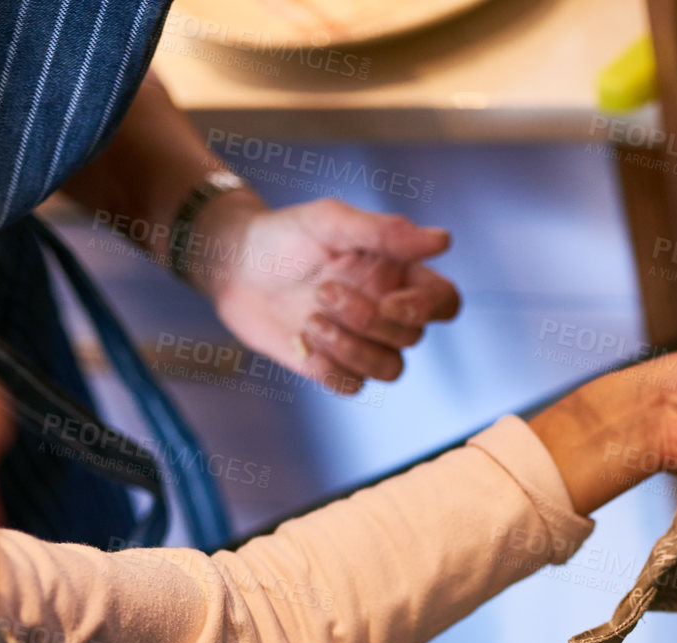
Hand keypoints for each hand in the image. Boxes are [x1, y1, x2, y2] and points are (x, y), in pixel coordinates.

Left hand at [197, 195, 459, 393]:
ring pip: (390, 369)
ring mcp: (361, 342)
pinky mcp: (332, 366)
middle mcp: (386, 311)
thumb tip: (443, 241)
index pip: (445, 302)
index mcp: (396, 274)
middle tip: (322, 291)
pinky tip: (302, 343)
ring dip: (352, 349)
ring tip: (310, 321)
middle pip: (412, 337)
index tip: (389, 300)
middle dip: (367, 320)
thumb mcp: (331, 222)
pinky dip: (331, 370)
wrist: (232, 266)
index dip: (426, 309)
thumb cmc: (284, 236)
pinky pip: (353, 386)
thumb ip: (385, 232)